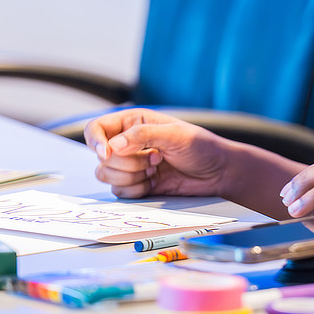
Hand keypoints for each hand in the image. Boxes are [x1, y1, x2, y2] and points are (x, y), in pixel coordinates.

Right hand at [84, 108, 229, 198]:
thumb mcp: (174, 135)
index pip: (96, 129)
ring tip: (156, 168)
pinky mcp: (136, 184)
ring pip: (106, 175)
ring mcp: (131, 165)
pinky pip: (119, 191)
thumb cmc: (201, 147)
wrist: (218, 173)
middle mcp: (127, 143)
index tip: (107, 153)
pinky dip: (135, 190)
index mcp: (133, 122)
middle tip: (155, 158)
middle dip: (127, 162)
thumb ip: (142, 136)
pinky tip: (154, 183)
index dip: (95, 141)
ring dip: (131, 176)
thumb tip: (112, 146)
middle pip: (101, 157)